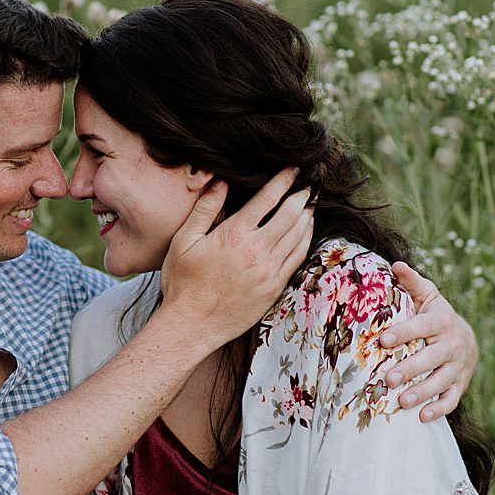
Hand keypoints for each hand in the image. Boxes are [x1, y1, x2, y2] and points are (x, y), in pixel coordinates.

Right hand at [159, 169, 313, 348]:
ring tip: (311, 202)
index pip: (267, 199)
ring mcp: (268, 271)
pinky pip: (297, 258)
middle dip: (302, 195)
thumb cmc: (183, 282)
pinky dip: (306, 240)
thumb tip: (220, 181)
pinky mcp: (274, 288)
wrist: (191, 325)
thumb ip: (205, 209)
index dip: (284, 180)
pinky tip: (306, 231)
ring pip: (299, 236)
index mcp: (233, 235)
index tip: (294, 169)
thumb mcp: (184, 241)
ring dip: (308, 216)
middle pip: (290, 215)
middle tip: (310, 183)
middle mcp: (256, 251)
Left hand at [377, 261, 478, 421]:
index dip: (404, 332)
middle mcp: (452, 345)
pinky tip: (421, 418)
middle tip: (389, 378)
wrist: (467, 339)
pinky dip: (438, 409)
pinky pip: (451, 399)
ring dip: (422, 392)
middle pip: (432, 358)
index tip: (383, 339)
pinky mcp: (460, 385)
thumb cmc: (435, 316)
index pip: (422, 326)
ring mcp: (458, 367)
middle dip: (411, 368)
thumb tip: (395, 265)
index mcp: (441, 321)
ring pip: (441, 381)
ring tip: (402, 402)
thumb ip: (411, 283)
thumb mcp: (427, 296)